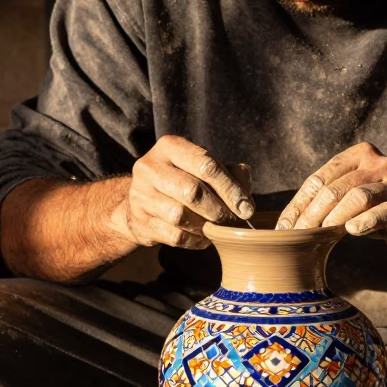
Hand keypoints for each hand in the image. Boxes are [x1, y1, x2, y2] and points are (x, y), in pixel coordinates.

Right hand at [122, 135, 253, 249]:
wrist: (142, 200)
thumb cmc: (183, 179)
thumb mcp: (204, 168)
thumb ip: (231, 173)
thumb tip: (244, 196)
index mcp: (170, 146)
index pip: (206, 165)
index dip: (230, 188)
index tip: (247, 208)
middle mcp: (150, 167)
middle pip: (192, 191)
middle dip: (219, 210)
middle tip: (234, 221)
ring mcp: (140, 195)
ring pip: (180, 215)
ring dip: (206, 226)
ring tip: (219, 229)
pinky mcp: (139, 221)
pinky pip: (174, 236)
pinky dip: (195, 240)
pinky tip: (204, 238)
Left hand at [276, 143, 386, 255]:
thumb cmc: (378, 208)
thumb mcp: (351, 196)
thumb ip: (327, 198)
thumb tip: (287, 222)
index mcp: (360, 154)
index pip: (320, 178)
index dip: (299, 203)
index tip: (284, 226)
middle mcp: (379, 163)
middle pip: (335, 188)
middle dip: (311, 215)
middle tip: (296, 236)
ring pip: (357, 197)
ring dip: (333, 218)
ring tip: (319, 235)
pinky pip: (382, 212)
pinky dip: (365, 222)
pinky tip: (352, 231)